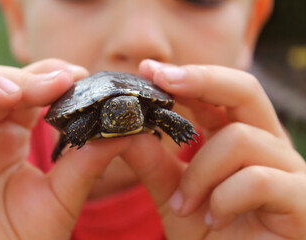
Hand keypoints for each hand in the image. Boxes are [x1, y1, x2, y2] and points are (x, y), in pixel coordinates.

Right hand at [0, 60, 130, 238]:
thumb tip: (126, 132)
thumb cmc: (24, 239)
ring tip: (13, 95)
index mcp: (10, 136)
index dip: (48, 77)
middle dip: (26, 78)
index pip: (27, 89)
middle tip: (58, 83)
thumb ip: (87, 162)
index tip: (77, 75)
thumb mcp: (61, 198)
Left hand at [121, 60, 305, 239]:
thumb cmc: (210, 237)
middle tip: (163, 80)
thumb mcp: (173, 195)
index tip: (150, 69)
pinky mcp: (302, 201)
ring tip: (185, 205)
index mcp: (241, 140)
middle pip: (245, 89)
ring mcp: (291, 172)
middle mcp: (269, 147)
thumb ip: (153, 164)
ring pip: (240, 139)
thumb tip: (126, 130)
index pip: (220, 93)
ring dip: (200, 173)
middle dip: (201, 80)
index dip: (186, 76)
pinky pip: (257, 179)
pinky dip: (223, 200)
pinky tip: (213, 221)